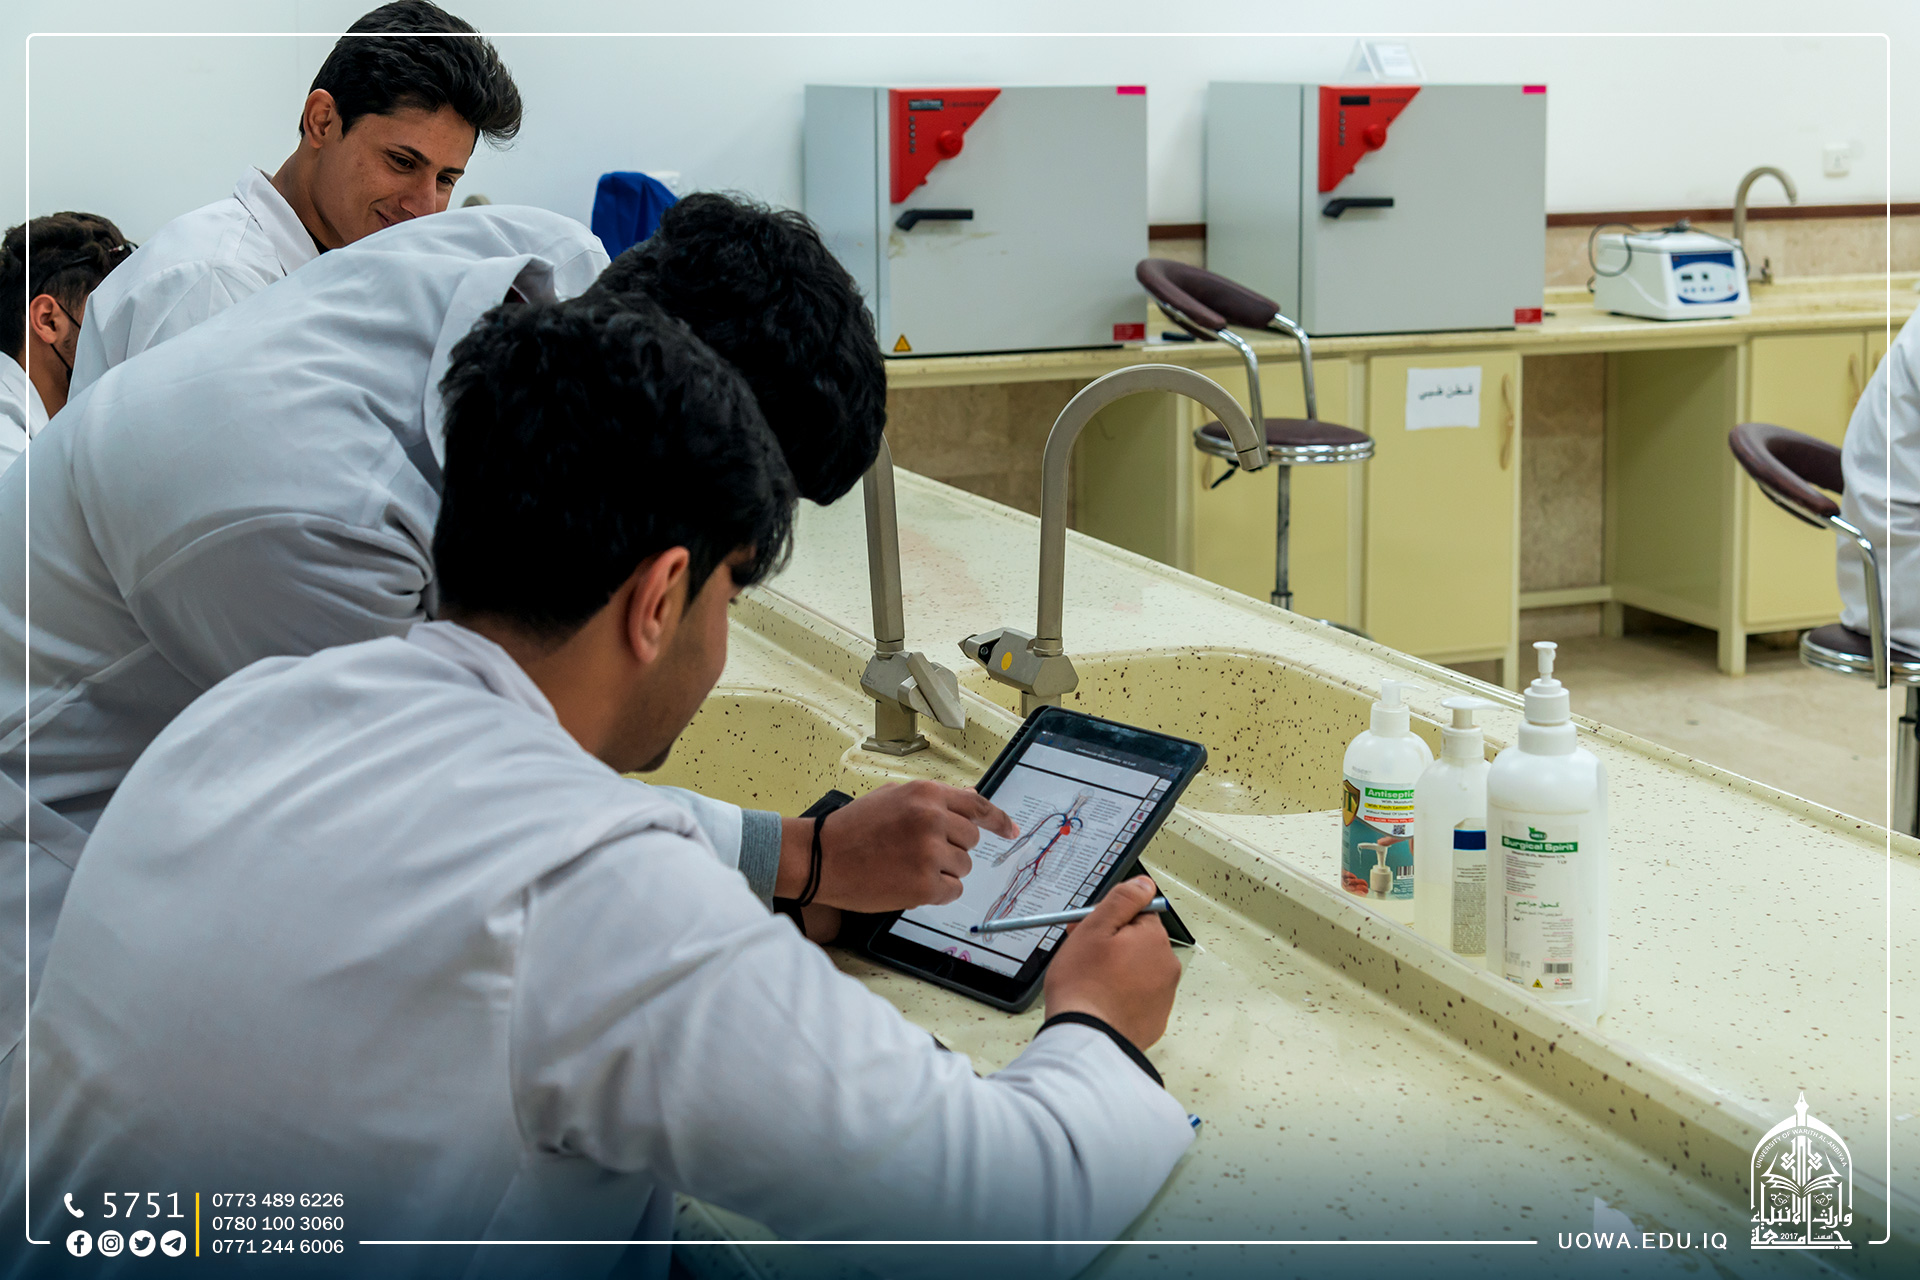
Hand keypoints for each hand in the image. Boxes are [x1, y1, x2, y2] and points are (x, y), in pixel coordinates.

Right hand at [776, 781, 1017, 910]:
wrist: (820, 858)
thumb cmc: (853, 828)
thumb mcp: (893, 798)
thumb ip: (933, 799)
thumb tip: (970, 797)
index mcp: (925, 794)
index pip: (977, 806)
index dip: (999, 820)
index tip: (1011, 831)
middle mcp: (932, 820)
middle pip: (971, 840)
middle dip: (953, 848)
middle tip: (921, 852)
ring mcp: (929, 854)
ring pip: (963, 867)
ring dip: (943, 871)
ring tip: (907, 866)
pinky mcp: (924, 885)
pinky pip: (952, 891)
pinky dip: (937, 892)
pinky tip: (909, 883)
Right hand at [1042, 876, 1181, 1049]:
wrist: (1086, 1037)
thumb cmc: (1084, 984)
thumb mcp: (1095, 927)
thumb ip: (1123, 899)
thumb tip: (1144, 884)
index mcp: (1154, 938)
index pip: (1137, 913)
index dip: (1109, 921)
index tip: (1088, 932)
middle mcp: (1167, 965)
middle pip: (1139, 942)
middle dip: (1114, 945)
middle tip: (1084, 957)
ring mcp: (1164, 995)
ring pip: (1138, 969)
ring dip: (1119, 971)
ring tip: (1091, 983)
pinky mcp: (1155, 1019)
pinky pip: (1139, 997)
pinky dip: (1122, 996)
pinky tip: (1102, 1002)